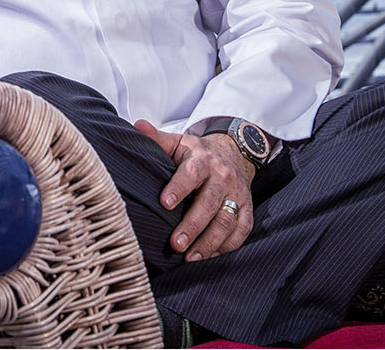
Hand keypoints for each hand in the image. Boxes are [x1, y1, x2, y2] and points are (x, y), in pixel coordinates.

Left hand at [134, 120, 254, 260]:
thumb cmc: (197, 153)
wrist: (233, 153)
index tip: (164, 203)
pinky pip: (241, 231)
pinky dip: (226, 246)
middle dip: (193, 225)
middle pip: (210, 203)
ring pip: (226, 221)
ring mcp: (237, 194)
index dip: (179, 188)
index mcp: (203, 159)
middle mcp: (223, 177)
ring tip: (190, 258)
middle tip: (175, 244)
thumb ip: (158, 139)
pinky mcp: (247, 209)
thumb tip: (138, 126)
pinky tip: (209, 257)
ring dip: (209, 242)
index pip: (191, 173)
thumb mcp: (178, 142)